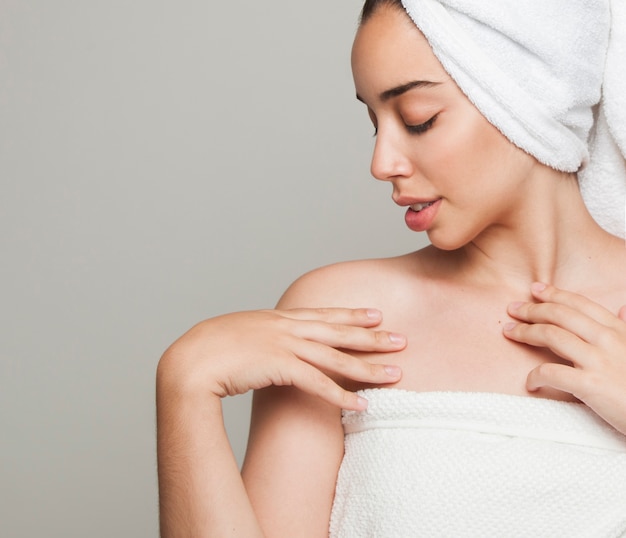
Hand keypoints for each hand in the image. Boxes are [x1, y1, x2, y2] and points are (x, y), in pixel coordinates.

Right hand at [157, 307, 405, 410]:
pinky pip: (317, 383)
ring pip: (335, 356)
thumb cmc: (208, 350)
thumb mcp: (240, 335)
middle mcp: (285, 327)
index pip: (322, 314)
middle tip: (402, 338)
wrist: (190, 360)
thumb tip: (272, 347)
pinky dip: (340, 395)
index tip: (375, 313)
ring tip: (396, 372)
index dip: (351, 313)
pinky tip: (361, 405)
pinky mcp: (279, 366)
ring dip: (367, 366)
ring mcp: (283, 345)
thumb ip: (261, 338)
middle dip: (372, 336)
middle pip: (338, 331)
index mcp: (276, 318)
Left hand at [503, 282, 625, 433]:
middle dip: (532, 309)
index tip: (534, 289)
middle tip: (512, 309)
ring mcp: (599, 361)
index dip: (554, 294)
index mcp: (619, 330)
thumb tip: (623, 308)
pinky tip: (529, 382)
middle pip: (560, 315)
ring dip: (525, 332)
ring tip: (509, 333)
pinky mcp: (591, 386)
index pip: (579, 304)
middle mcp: (608, 340)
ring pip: (551, 335)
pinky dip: (535, 375)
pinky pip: (552, 373)